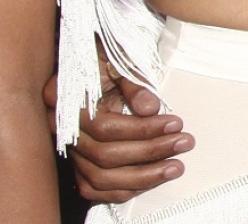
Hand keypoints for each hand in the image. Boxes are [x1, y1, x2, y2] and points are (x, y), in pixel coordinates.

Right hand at [47, 73, 190, 202]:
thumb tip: (150, 109)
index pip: (104, 127)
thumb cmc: (108, 58)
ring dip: (143, 176)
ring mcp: (69, 148)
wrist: (93, 61)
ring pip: (100, 178)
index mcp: (67, 99)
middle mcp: (62, 128)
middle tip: (185, 142)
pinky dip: (124, 189)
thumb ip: (134, 83)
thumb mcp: (121, 60)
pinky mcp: (78, 163)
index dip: (142, 129)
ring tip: (176, 166)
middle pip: (104, 156)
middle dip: (150, 152)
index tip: (176, 123)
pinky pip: (94, 188)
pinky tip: (153, 179)